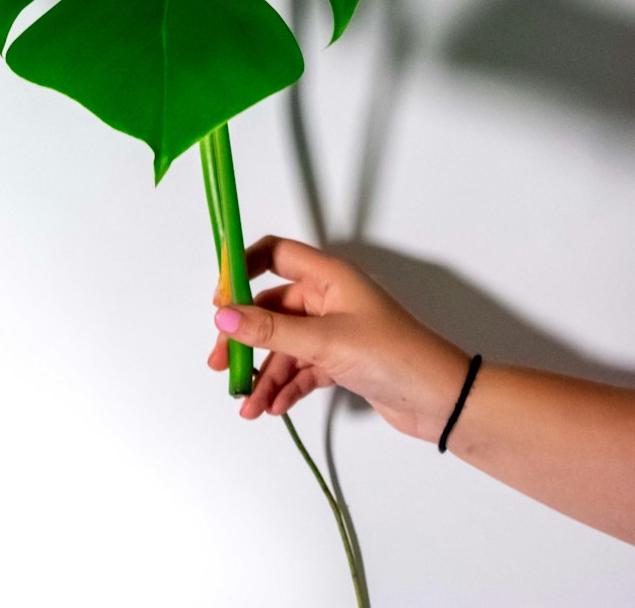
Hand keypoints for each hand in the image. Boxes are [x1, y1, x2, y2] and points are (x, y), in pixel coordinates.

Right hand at [210, 234, 469, 440]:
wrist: (442, 400)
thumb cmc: (392, 355)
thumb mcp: (324, 341)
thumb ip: (270, 331)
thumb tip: (223, 317)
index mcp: (328, 276)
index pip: (275, 254)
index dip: (243, 269)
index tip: (219, 299)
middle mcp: (329, 298)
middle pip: (272, 308)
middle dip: (246, 337)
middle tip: (221, 364)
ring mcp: (335, 331)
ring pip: (285, 344)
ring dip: (264, 372)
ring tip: (248, 404)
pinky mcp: (341, 361)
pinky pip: (301, 368)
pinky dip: (286, 385)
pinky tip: (273, 407)